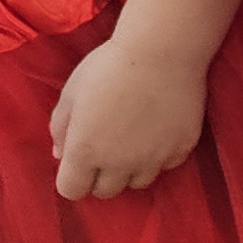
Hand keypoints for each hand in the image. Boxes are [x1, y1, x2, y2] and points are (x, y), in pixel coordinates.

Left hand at [50, 32, 209, 201]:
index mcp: (85, 151)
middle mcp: (119, 163)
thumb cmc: (108, 66)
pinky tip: (158, 130)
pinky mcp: (182, 148)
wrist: (162, 51)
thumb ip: (61, 128)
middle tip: (106, 148)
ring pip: (138, 182)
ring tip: (134, 141)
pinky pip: (167, 164)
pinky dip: (160, 155)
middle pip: (106, 191)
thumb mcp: (71, 93)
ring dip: (131, 169)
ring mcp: (154, 158)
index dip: (72, 178)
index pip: (71, 190)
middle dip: (101, 176)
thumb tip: (61, 154)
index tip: (78, 161)